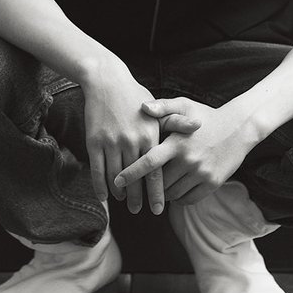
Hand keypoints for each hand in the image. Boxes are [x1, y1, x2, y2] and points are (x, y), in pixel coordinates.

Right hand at [82, 64, 199, 214]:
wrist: (107, 81)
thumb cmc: (135, 95)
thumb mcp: (159, 107)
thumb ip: (177, 122)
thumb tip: (197, 128)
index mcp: (149, 135)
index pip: (156, 172)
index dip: (156, 192)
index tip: (158, 209)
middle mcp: (131, 141)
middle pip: (136, 178)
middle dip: (138, 198)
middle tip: (140, 211)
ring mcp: (111, 142)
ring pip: (116, 177)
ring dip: (120, 193)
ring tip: (125, 202)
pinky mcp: (94, 141)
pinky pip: (98, 170)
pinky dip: (100, 186)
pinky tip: (104, 196)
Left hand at [115, 97, 255, 206]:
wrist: (239, 128)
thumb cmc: (205, 116)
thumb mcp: (184, 106)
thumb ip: (162, 107)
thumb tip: (142, 108)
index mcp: (178, 142)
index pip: (149, 161)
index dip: (131, 173)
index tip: (117, 181)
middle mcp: (189, 160)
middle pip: (159, 182)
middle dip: (148, 185)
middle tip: (141, 183)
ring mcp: (201, 173)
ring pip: (172, 194)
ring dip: (162, 192)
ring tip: (160, 184)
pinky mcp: (212, 184)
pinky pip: (187, 200)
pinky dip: (178, 198)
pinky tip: (176, 189)